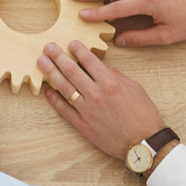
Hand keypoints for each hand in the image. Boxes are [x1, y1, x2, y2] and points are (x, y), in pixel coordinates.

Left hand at [37, 41, 164, 160]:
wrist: (143, 142)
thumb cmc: (143, 115)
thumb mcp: (134, 88)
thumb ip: (116, 76)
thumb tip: (101, 67)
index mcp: (110, 82)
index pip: (89, 60)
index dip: (77, 49)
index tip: (70, 42)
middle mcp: (96, 94)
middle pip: (71, 70)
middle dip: (57, 56)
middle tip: (47, 47)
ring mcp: (87, 110)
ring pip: (64, 87)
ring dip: (51, 73)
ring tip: (42, 62)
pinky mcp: (83, 125)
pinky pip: (64, 109)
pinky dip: (54, 100)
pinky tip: (48, 91)